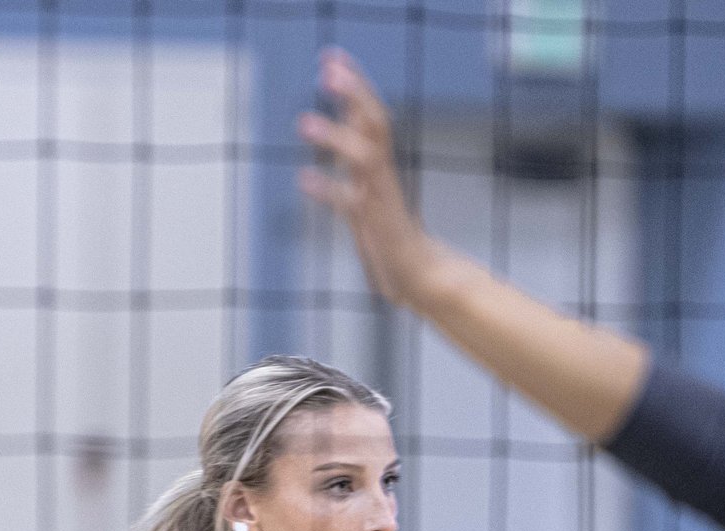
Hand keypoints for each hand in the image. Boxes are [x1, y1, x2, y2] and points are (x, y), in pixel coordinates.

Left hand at [296, 50, 445, 306]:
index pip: (371, 115)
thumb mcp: (369, 192)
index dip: (354, 86)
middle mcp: (383, 175)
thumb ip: (355, 164)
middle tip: (329, 68)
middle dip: (354, 94)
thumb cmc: (391, 237)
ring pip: (364, 158)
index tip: (332, 58)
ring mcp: (382, 199)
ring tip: (302, 124)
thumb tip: (335, 143)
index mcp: (381, 165)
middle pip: (375, 123)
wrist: (421, 277)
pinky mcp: (377, 227)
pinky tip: (305, 180)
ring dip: (335, 139)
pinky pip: (351, 205)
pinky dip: (328, 191)